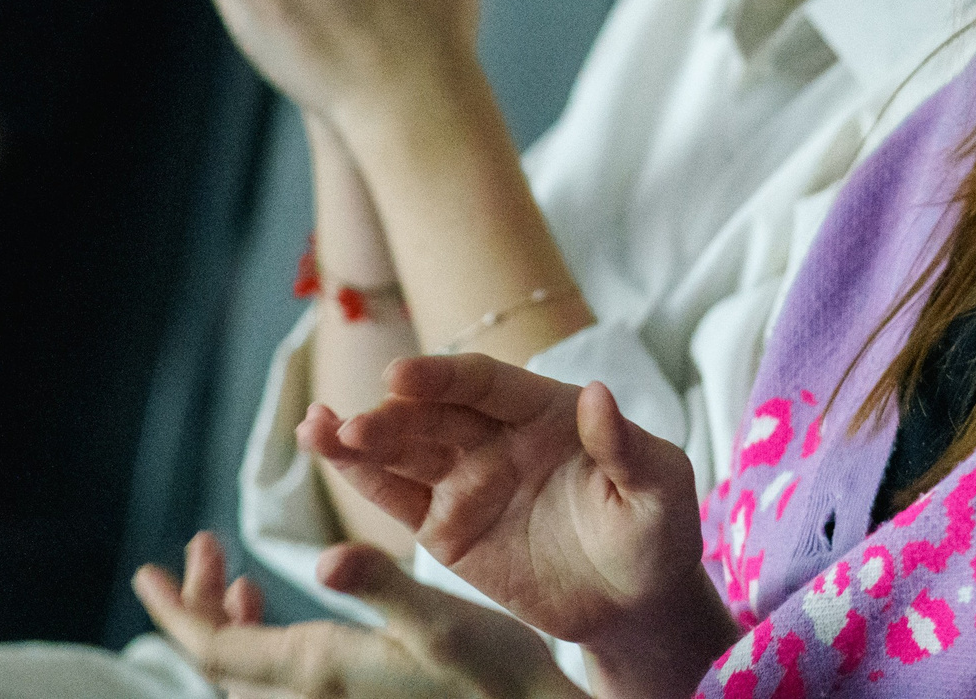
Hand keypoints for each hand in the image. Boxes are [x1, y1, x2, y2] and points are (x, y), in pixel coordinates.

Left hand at [135, 531, 583, 698]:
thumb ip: (380, 583)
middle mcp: (313, 695)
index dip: (175, 611)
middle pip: (222, 662)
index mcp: (320, 670)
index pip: (216, 649)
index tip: (148, 570)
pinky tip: (281, 611)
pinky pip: (278, 680)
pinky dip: (263, 640)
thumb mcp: (440, 617)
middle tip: (196, 548)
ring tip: (234, 576)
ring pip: (248, 673)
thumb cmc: (493, 671)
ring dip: (229, 621)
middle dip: (197, 605)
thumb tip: (323, 558)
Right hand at [301, 354, 737, 698]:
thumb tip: (597, 393)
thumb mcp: (660, 489)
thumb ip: (625, 446)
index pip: (487, 384)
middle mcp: (499, 436)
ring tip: (315, 429)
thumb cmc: (656, 531)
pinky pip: (399, 500)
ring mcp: (468, 480)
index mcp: (548, 410)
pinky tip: (326, 453)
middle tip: (351, 424)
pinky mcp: (447, 529)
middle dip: (391, 416)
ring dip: (359, 440)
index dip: (443, 376)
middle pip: (436, 416)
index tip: (400, 373)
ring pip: (406, 451)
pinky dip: (362, 479)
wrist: (635, 601)